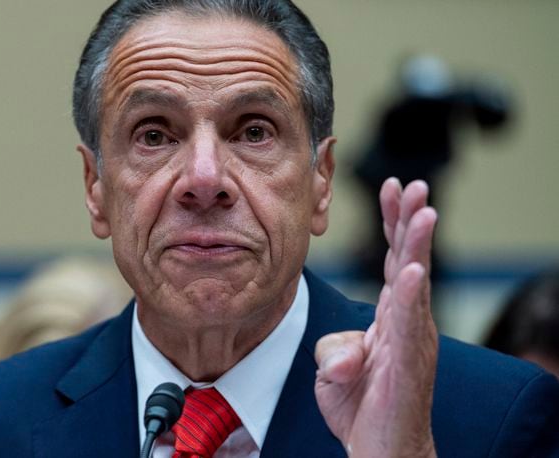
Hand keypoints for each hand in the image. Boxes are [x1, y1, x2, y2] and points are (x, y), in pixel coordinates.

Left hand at [314, 178, 438, 456]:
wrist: (380, 449)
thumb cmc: (362, 408)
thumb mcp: (335, 370)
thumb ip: (334, 348)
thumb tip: (339, 350)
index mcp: (391, 316)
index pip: (394, 260)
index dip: (393, 224)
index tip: (390, 189)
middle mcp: (406, 321)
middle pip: (409, 259)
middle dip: (409, 219)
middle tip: (410, 184)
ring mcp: (412, 340)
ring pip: (415, 282)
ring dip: (417, 245)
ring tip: (422, 209)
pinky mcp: (409, 361)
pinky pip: (410, 322)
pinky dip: (412, 294)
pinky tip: (414, 269)